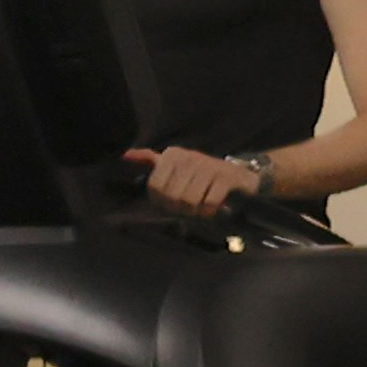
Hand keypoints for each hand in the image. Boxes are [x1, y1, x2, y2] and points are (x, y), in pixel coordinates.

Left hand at [131, 144, 262, 213]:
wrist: (241, 177)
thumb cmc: (203, 176)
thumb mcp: (175, 166)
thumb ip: (150, 160)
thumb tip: (125, 155)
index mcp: (172, 155)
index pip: (155, 188)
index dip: (162, 202)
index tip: (172, 203)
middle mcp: (188, 157)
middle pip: (172, 197)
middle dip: (180, 208)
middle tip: (190, 206)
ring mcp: (208, 165)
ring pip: (189, 201)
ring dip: (196, 211)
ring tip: (202, 205)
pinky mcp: (226, 177)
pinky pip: (208, 203)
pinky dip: (210, 211)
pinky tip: (215, 206)